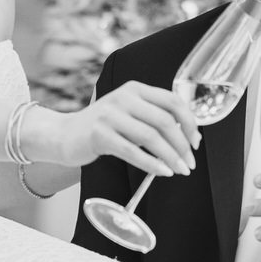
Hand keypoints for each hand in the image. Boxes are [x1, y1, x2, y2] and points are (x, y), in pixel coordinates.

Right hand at [62, 81, 198, 178]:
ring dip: (170, 157)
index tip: (195, 142)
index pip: (172, 101)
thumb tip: (185, 137)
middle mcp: (123, 97)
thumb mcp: (128, 113)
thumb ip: (152, 118)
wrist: (65, 135)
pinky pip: (132, 152)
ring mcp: (110, 115)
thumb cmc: (102, 128)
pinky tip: (162, 172)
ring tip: (180, 170)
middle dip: (182, 145)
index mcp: (135, 89)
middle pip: (164, 121)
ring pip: (151, 137)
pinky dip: (151, 164)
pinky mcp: (99, 135)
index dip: (189, 123)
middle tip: (190, 163)